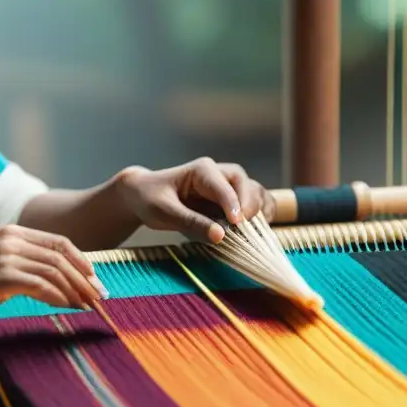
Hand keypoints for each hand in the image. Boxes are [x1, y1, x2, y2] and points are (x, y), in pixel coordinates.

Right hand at [0, 225, 107, 330]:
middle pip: (61, 255)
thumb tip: (65, 282)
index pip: (59, 242)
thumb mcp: (1, 272)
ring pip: (54, 269)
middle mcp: (10, 238)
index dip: (82, 262)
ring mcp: (4, 255)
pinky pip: (40, 284)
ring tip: (88, 305)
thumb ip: (28, 269)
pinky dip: (59, 296)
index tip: (97, 282)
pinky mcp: (0, 275)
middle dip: (85, 277)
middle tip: (100, 297)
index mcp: (12, 233)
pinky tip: (68, 307)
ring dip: (76, 289)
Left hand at [115, 157, 275, 243]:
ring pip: (254, 190)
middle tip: (243, 228)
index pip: (223, 186)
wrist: (144, 195)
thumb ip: (190, 222)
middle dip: (249, 205)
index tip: (237, 223)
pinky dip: (262, 213)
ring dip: (259, 208)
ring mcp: (227, 187)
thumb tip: (220, 236)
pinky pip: (254, 202)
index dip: (233, 204)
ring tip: (258, 229)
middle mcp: (219, 174)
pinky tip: (260, 229)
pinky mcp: (230, 201)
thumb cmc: (150, 199)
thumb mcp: (163, 212)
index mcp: (202, 170)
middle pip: (244, 183)